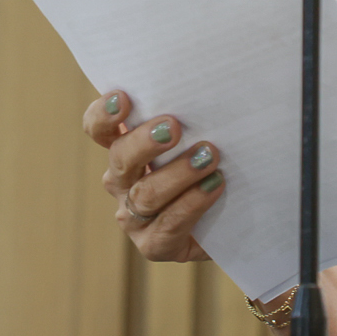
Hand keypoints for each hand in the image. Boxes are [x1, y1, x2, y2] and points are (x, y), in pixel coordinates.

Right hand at [82, 91, 224, 261]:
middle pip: (121, 159)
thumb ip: (192, 119)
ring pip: (145, 194)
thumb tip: (205, 91)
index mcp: (125, 150)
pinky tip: (215, 185)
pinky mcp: (154, 244)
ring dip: (178, 173)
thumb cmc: (215, 166)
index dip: (105, 115)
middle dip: (145, 142)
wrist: (235, 222)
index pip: (101, 129)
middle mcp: (123, 183)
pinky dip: (193, 202)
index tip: (122, 97)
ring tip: (209, 156)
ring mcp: (135, 217)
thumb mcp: (200, 137)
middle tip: (174, 126)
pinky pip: (169, 224)